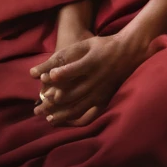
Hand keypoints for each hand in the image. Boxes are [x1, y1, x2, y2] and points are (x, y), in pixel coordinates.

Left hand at [29, 32, 149, 126]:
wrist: (128, 52)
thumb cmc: (102, 46)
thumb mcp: (85, 44)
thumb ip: (66, 56)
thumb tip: (46, 72)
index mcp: (92, 63)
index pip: (72, 70)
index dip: (58, 75)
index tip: (46, 79)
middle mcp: (97, 80)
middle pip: (72, 94)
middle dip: (53, 103)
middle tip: (38, 108)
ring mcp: (101, 92)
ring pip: (79, 108)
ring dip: (62, 115)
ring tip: (48, 118)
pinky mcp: (105, 99)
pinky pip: (91, 115)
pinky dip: (77, 121)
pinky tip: (66, 122)